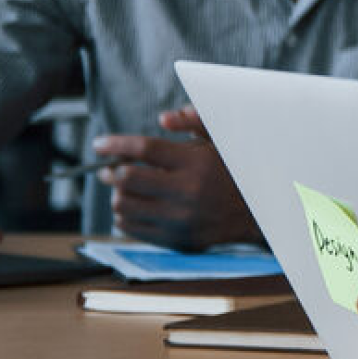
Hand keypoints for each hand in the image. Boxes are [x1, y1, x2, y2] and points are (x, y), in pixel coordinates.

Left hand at [92, 107, 257, 250]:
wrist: (258, 213)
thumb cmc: (233, 171)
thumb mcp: (221, 141)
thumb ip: (194, 123)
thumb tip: (164, 118)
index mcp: (197, 163)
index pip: (145, 148)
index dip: (115, 144)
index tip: (98, 144)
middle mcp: (188, 192)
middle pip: (127, 179)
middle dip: (110, 171)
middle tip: (109, 168)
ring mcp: (181, 219)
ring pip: (124, 206)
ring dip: (118, 194)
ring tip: (125, 189)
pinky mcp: (176, 239)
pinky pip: (132, 228)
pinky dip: (124, 215)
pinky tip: (134, 206)